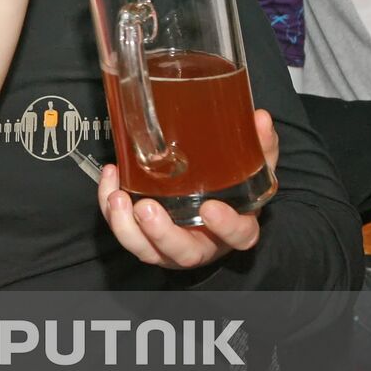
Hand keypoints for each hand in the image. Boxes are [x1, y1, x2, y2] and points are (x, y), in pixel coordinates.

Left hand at [98, 109, 277, 267]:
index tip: (211, 209)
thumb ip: (259, 149)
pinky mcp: (142, 239)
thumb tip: (260, 118)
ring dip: (126, 226)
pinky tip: (110, 179)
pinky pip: (123, 230)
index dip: (226, 227)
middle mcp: (200, 244)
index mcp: (234, 229)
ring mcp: (168, 246)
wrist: (210, 213)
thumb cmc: (229, 194)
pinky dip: (110, 209)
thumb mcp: (250, 172)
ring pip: (145, 249)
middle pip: (182, 252)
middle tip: (147, 208)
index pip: (238, 236)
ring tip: (117, 197)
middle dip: (161, 233)